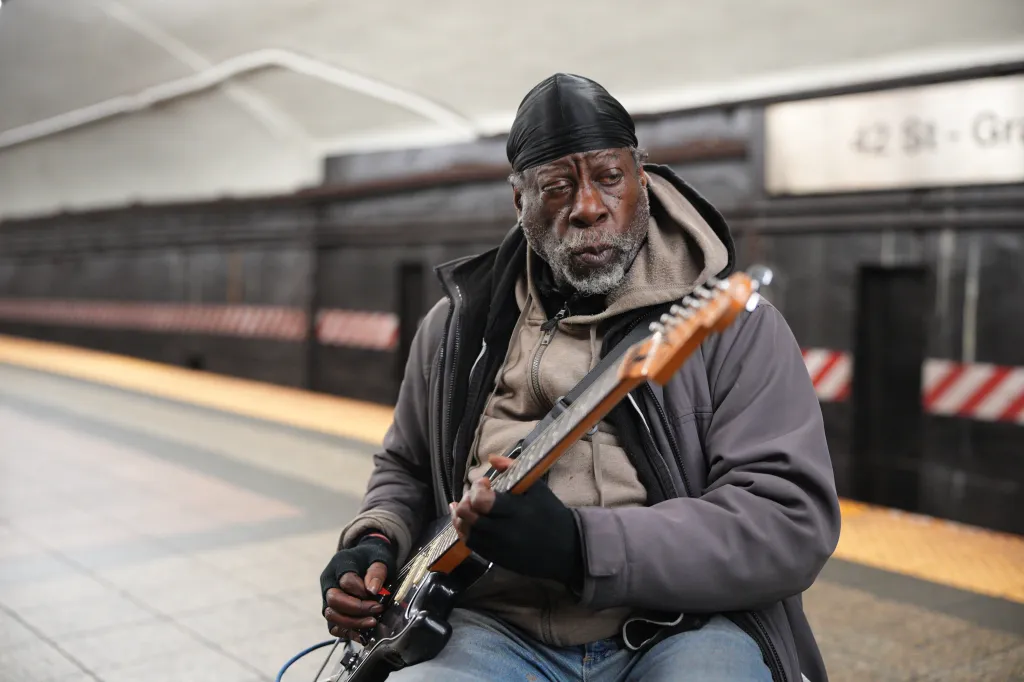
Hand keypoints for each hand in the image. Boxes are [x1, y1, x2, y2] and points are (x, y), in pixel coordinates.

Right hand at [319, 535, 395, 640]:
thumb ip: (377, 572)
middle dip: (357, 609)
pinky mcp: (331, 611)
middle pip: (334, 599)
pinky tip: (364, 633)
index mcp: (340, 564)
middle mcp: (329, 581)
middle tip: (377, 610)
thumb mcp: (379, 559)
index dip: (362, 591)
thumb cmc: (373, 560)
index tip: (378, 596)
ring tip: (372, 622)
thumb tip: (372, 590)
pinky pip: (333, 627)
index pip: (346, 581)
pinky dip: (348, 632)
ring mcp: (327, 597)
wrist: (367, 560)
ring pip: (331, 615)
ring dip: (353, 622)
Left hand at [451, 455, 581, 585]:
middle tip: (475, 495)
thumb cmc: (551, 514)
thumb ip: (514, 469)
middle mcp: (504, 531)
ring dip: (461, 515)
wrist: (565, 548)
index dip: (477, 488)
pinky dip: (465, 530)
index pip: (482, 501)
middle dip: (466, 500)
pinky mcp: (495, 557)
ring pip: (466, 531)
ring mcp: (498, 547)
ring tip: (467, 505)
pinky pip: (471, 544)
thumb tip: (492, 458)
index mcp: (517, 511)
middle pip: (468, 516)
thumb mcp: (538, 488)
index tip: (485, 482)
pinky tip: (466, 520)